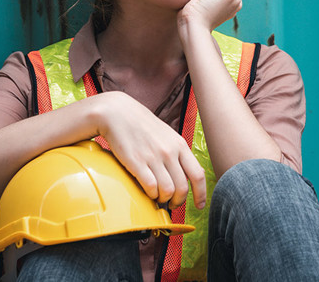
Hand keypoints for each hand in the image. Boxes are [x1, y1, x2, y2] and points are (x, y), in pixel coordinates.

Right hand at [90, 91, 206, 209]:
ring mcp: (153, 157)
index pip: (198, 175)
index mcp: (180, 145)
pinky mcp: (137, 162)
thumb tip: (185, 173)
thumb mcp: (167, 135)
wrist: (117, 113)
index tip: (199, 204)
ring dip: (163, 200)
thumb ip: (177, 152)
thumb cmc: (141, 125)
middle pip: (183, 188)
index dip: (201, 194)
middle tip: (172, 203)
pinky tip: (147, 192)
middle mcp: (169, 152)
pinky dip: (151, 195)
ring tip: (158, 198)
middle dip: (178, 201)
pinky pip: (150, 187)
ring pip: (168, 191)